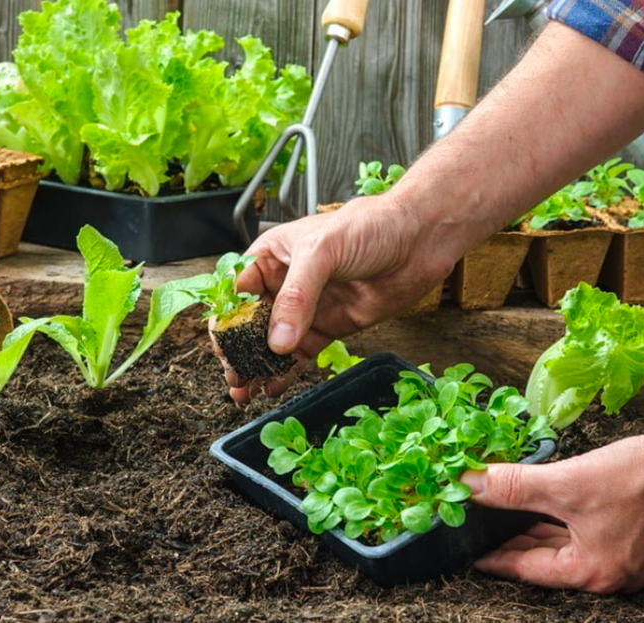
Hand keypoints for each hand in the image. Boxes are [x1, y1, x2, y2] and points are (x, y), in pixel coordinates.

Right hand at [213, 194, 457, 402]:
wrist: (419, 239)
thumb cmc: (370, 226)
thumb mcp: (323, 252)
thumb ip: (297, 296)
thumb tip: (277, 340)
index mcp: (272, 256)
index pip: (237, 291)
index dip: (227, 320)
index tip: (224, 347)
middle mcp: (285, 283)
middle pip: (251, 323)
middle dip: (239, 350)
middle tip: (234, 376)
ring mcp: (308, 308)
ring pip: (273, 343)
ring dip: (258, 366)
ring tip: (245, 390)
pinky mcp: (330, 327)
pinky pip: (301, 354)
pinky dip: (286, 372)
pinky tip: (273, 387)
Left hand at [461, 420, 643, 592]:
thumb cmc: (641, 477)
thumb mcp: (567, 483)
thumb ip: (514, 487)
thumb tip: (470, 485)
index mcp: (592, 573)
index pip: (527, 568)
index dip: (494, 556)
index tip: (468, 549)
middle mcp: (611, 575)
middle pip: (547, 560)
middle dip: (514, 541)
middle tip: (480, 527)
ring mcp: (629, 559)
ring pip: (569, 545)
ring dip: (538, 529)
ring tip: (506, 515)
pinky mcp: (641, 538)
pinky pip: (589, 535)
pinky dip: (564, 522)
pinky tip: (548, 504)